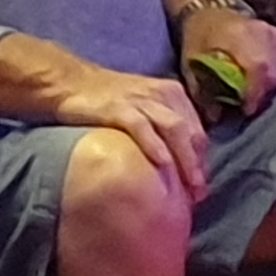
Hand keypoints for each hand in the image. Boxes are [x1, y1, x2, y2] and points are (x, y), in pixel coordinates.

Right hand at [55, 66, 213, 199]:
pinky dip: (154, 145)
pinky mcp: (119, 107)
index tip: (203, 186)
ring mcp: (141, 100)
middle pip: (191, 131)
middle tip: (200, 193)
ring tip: (189, 185)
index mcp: (172, 94)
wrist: (72, 81)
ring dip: (185, 158)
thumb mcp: (145, 105)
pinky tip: (162, 164)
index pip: (197, 130)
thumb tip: (180, 163)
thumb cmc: (110, 99)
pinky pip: (141, 127)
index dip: (203, 159)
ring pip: (173, 128)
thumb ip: (164, 125)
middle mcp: (162, 94)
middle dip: (198, 164)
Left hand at [178, 6, 275, 116]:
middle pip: (273, 74)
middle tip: (249, 108)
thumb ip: (203, 90)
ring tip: (254, 98)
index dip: (254, 93)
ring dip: (270, 89)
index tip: (246, 110)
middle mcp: (261, 33)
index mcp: (237, 36)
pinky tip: (262, 85)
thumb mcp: (192, 64)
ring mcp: (274, 34)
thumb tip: (215, 118)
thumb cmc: (198, 40)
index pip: (257, 68)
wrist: (210, 11)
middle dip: (263, 96)